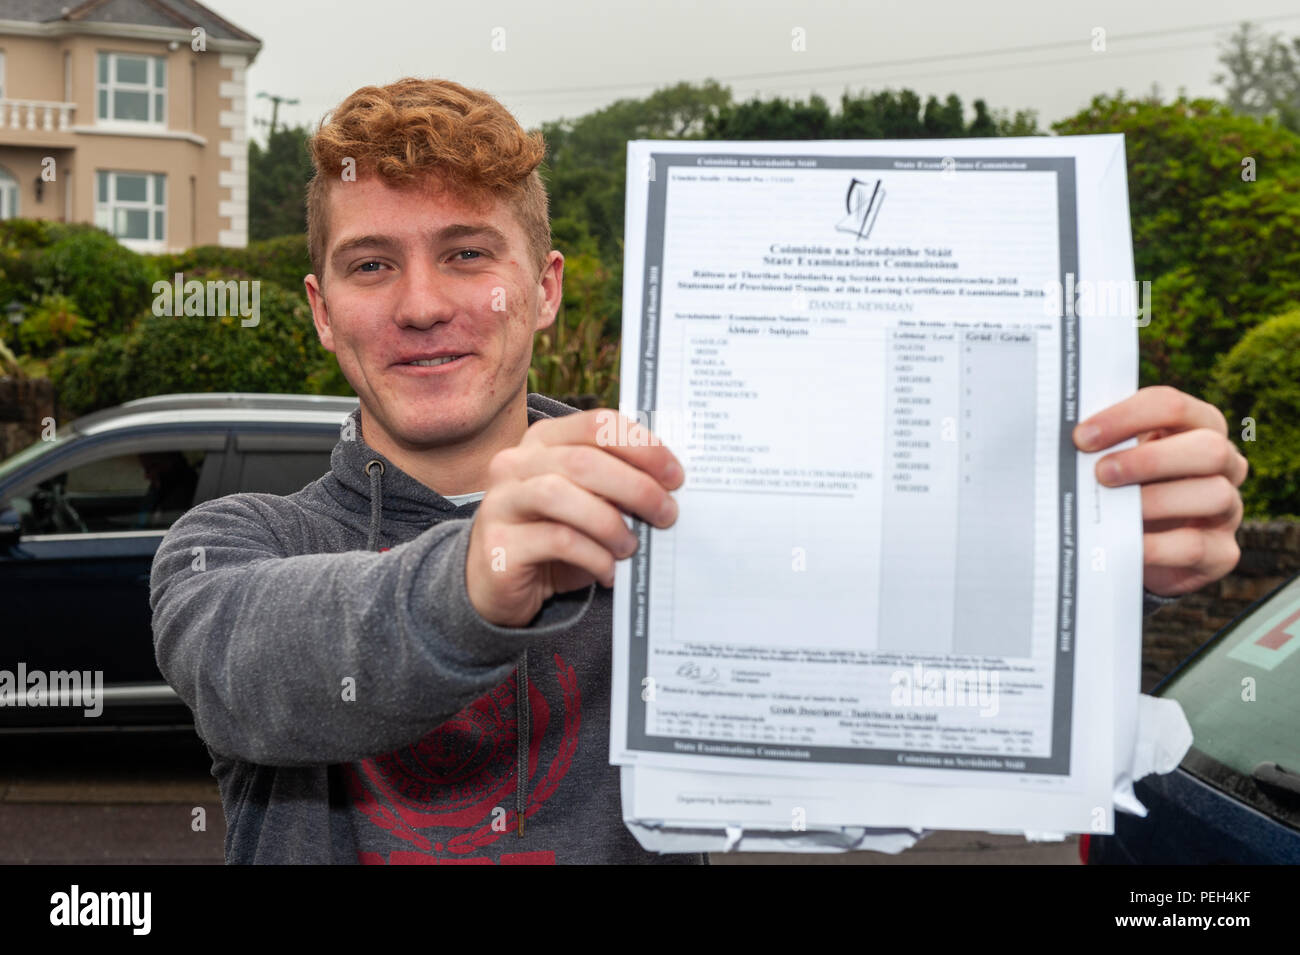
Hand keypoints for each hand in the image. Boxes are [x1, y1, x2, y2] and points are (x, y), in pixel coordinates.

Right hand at [466, 410, 682, 626]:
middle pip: (583, 460)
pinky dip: (594, 556)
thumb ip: (615, 486)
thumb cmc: (552, 536)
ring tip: (631, 546)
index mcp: (543, 441)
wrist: (497, 582)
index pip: (597, 424)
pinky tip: (608, 571)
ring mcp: (502, 502)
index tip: (675, 476)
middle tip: (667, 514)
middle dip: (636, 487)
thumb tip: (668, 487)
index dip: (642, 446)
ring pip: (561, 495)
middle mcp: (516, 463)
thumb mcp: (585, 503)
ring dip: (610, 522)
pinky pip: (556, 540)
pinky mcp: (499, 545)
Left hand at [1073, 385, 1247, 596]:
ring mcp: (1229, 508)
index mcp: (1197, 426)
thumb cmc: (1125, 488)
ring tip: (1113, 510)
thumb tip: (1064, 439)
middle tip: (1101, 473)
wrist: (1140, 546)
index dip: (1127, 417)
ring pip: (1214, 495)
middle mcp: (1224, 464)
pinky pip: (1196, 546)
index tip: (1083, 437)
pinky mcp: (1221, 552)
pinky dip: (1157, 546)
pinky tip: (1124, 544)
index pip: (1172, 405)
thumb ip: (1104, 445)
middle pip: (1209, 448)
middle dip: (1151, 459)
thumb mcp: (1117, 459)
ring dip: (1157, 501)